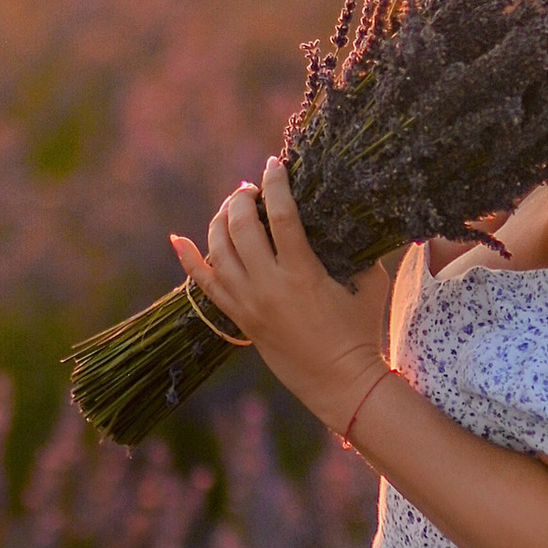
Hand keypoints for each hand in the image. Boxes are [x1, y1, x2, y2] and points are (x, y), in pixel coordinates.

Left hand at [170, 158, 395, 430]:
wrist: (340, 382)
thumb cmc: (361, 330)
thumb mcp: (369, 283)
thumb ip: (358, 249)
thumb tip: (352, 216)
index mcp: (302, 273)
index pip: (281, 215)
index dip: (275, 184)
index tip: (274, 165)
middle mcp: (268, 286)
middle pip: (240, 227)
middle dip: (241, 199)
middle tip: (251, 189)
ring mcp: (248, 304)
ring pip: (218, 250)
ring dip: (220, 220)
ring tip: (232, 207)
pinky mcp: (240, 319)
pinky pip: (204, 286)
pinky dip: (189, 260)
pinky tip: (179, 240)